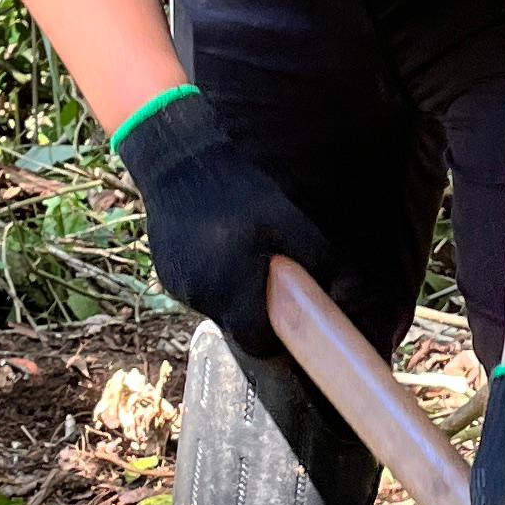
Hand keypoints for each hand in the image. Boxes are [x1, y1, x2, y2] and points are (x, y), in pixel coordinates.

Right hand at [117, 88, 327, 356]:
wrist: (179, 162)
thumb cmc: (240, 191)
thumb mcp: (289, 221)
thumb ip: (317, 263)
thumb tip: (337, 297)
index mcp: (232, 288)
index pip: (256, 343)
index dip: (276, 337)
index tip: (289, 318)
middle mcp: (201, 295)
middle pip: (237, 326)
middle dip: (256, 309)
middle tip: (269, 275)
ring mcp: (179, 287)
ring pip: (218, 308)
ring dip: (234, 292)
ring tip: (241, 252)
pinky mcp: (167, 275)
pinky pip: (199, 291)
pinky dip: (214, 279)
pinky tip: (218, 247)